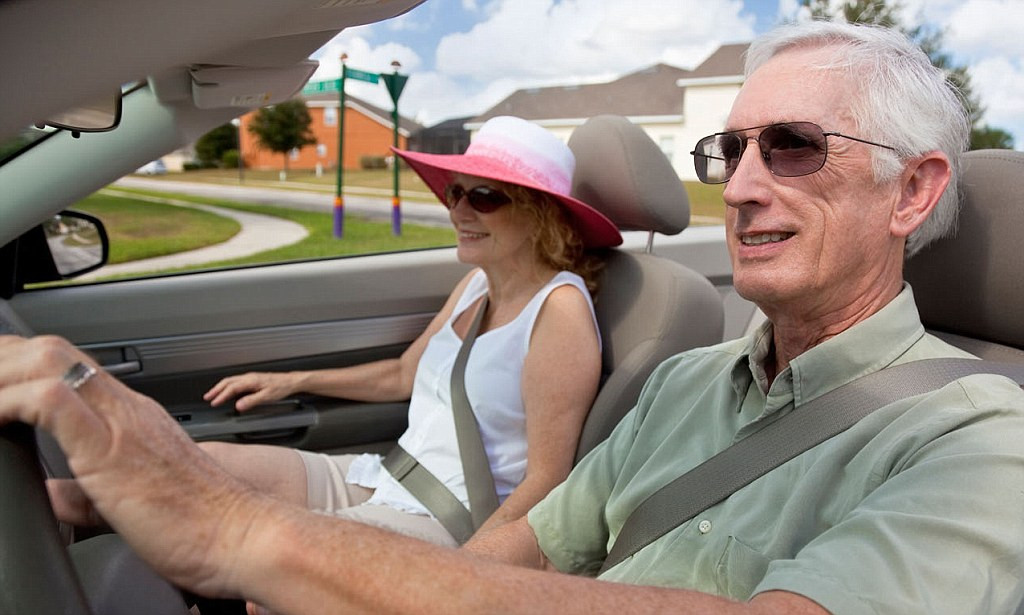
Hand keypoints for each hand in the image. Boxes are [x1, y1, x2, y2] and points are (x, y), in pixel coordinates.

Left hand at [0, 335, 267, 597]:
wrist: (243, 535)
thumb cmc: (200, 524)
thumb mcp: (126, 503)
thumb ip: (82, 495)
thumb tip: (50, 498)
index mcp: (132, 419)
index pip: (69, 367)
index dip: (20, 363)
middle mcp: (127, 410)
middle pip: (53, 350)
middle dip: (4, 358)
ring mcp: (121, 424)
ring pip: (49, 361)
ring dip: (3, 373)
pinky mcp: (111, 450)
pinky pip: (51, 401)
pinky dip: (11, 401)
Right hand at [204, 372, 299, 410]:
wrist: (291, 382)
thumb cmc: (282, 387)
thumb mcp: (267, 396)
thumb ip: (252, 401)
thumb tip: (239, 405)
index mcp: (251, 380)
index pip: (232, 388)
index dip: (221, 395)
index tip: (214, 402)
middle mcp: (249, 377)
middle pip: (228, 382)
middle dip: (216, 389)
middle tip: (207, 397)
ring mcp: (251, 377)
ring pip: (231, 380)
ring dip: (221, 387)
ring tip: (213, 394)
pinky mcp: (253, 379)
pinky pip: (236, 381)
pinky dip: (228, 386)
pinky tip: (228, 391)